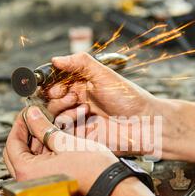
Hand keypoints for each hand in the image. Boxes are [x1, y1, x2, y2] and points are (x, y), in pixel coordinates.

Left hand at [3, 106, 118, 194]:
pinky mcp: (49, 185)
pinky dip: (44, 153)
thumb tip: (31, 116)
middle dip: (26, 134)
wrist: (110, 186)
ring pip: (29, 159)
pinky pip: (39, 167)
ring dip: (37, 143)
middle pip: (17, 153)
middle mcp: (29, 182)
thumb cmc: (93, 170)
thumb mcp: (64, 142)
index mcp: (27, 172)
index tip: (26, 114)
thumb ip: (43, 128)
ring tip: (48, 128)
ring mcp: (39, 185)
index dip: (19, 125)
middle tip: (35, 120)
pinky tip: (54, 142)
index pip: (12, 144)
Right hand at [44, 52, 163, 156]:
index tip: (55, 85)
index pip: (55, 82)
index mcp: (81, 85)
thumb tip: (56, 59)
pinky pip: (63, 131)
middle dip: (57, 98)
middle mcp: (77, 101)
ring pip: (54, 116)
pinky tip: (86, 121)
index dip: (51, 83)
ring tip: (83, 109)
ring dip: (64, 111)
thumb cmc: (129, 98)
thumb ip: (80, 63)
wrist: (144, 123)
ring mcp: (78, 119)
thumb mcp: (104, 74)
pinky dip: (70, 125)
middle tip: (72, 97)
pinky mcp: (80, 136)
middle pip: (50, 100)